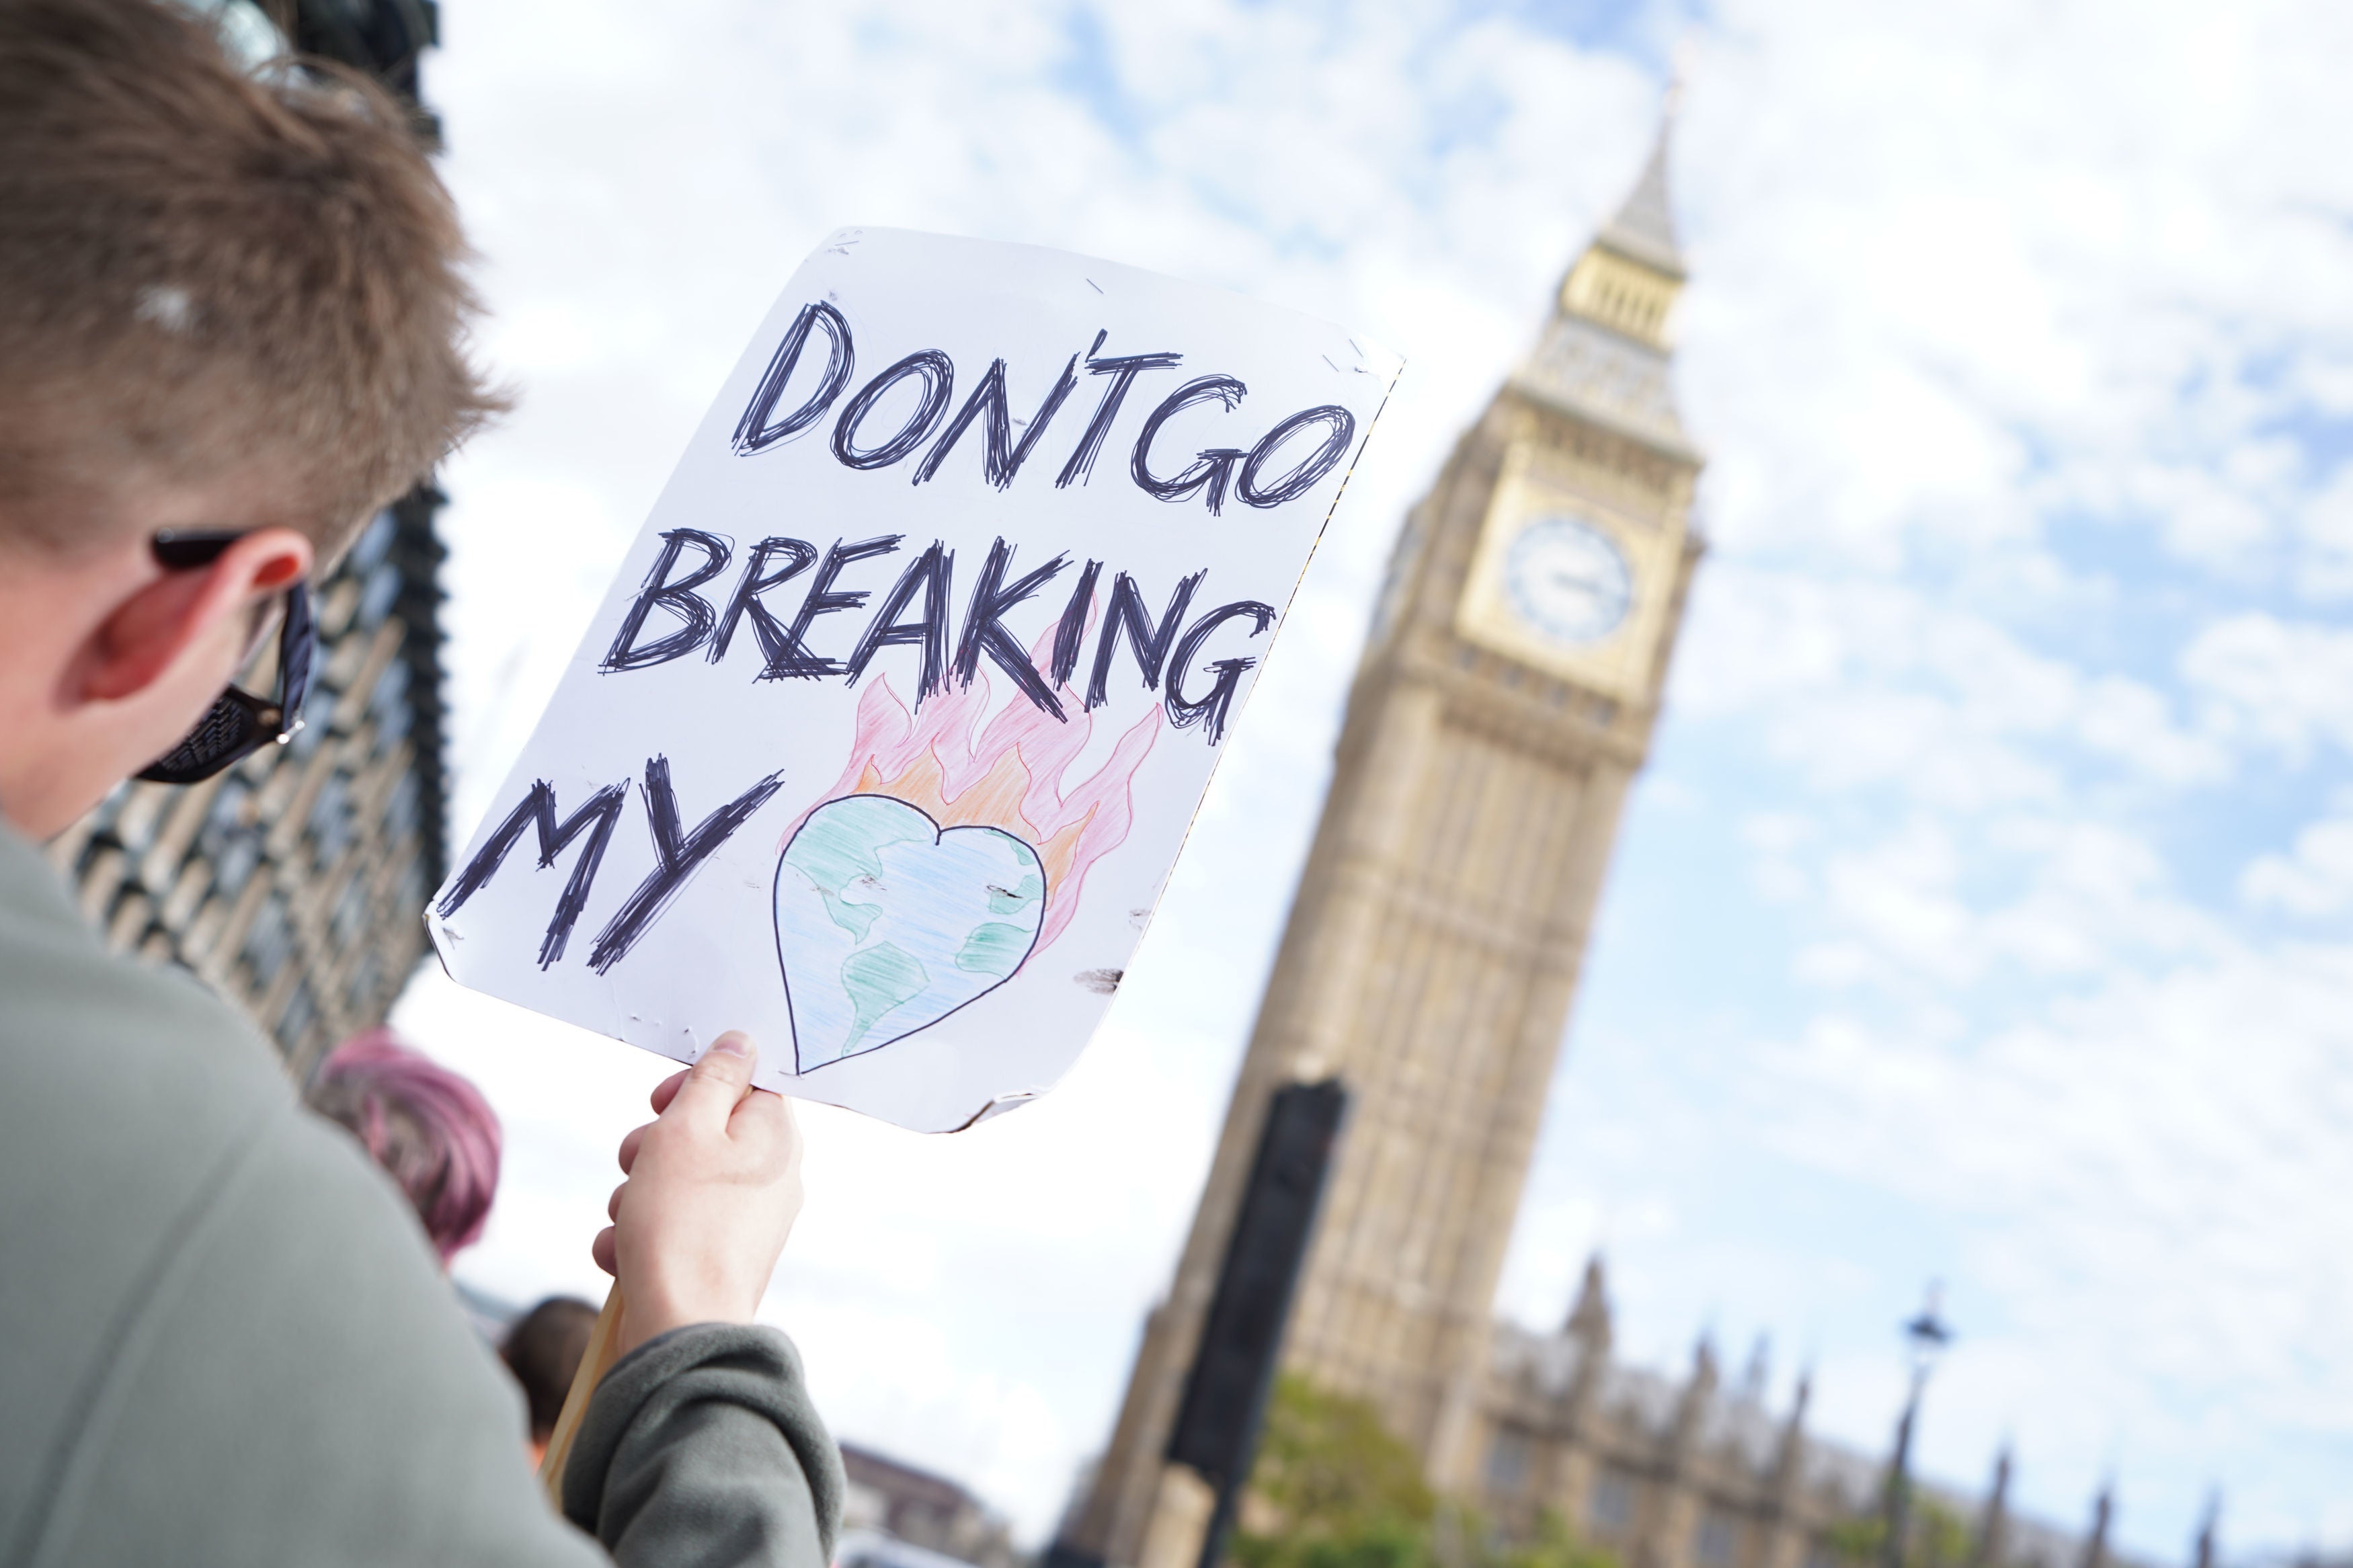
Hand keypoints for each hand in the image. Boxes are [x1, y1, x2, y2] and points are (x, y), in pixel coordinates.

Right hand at [593, 1031, 802, 1355]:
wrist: (678, 1327)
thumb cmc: (681, 1225)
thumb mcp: (686, 1129)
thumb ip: (713, 1079)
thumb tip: (741, 1040)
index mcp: (775, 1137)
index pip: (742, 1084)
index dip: (693, 1087)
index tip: (661, 1102)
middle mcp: (771, 1177)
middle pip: (702, 1134)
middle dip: (653, 1147)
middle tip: (637, 1164)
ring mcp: (746, 1222)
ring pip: (675, 1183)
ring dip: (636, 1195)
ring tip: (629, 1220)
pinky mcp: (718, 1259)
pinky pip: (669, 1228)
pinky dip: (638, 1237)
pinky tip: (624, 1255)